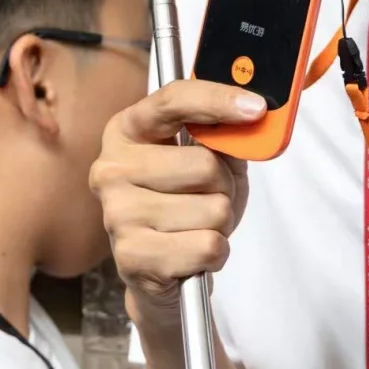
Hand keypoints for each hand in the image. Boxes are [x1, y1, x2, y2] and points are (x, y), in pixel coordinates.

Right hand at [90, 81, 265, 328]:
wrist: (162, 268)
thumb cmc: (186, 202)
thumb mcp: (210, 158)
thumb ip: (227, 134)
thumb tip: (256, 115)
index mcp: (127, 131)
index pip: (173, 101)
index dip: (217, 100)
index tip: (256, 107)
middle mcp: (112, 169)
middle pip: (205, 164)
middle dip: (225, 185)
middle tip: (211, 196)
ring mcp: (117, 214)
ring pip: (213, 210)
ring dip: (221, 222)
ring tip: (198, 226)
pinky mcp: (132, 257)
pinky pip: (207, 246)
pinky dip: (215, 252)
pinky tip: (192, 252)